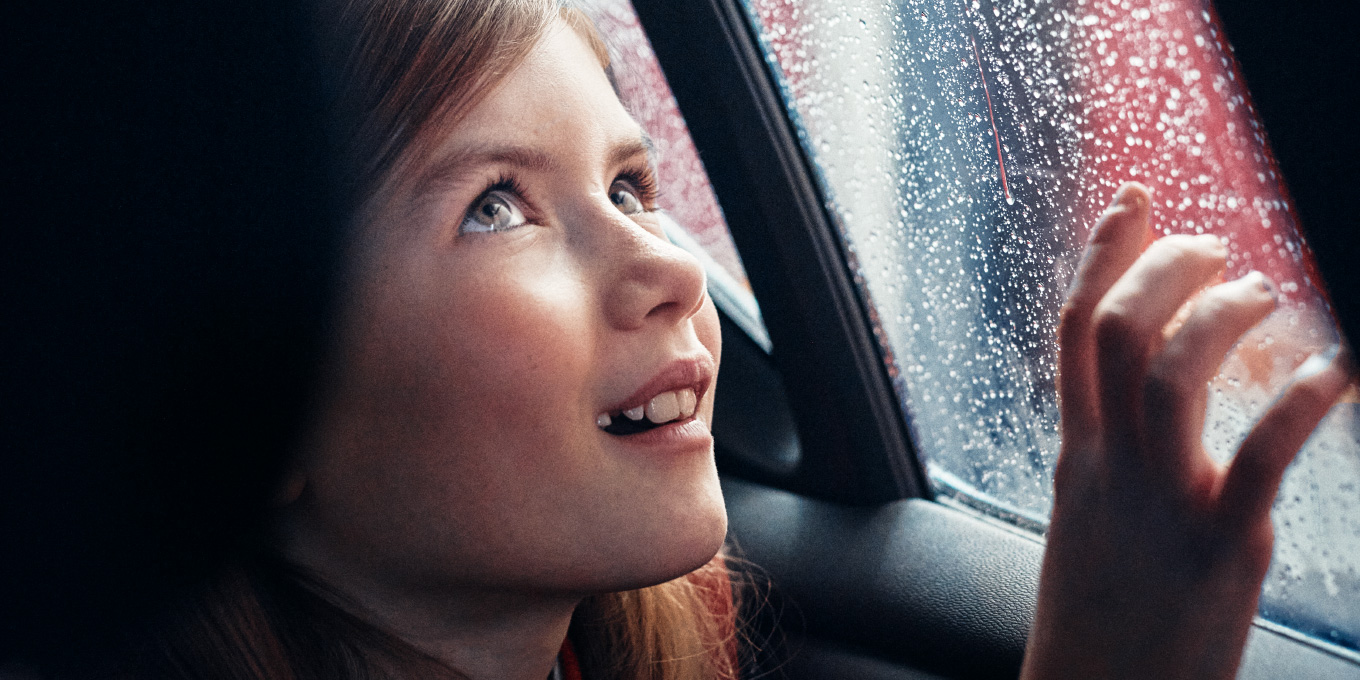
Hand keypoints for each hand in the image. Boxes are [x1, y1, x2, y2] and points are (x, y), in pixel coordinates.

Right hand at [1019, 182, 1354, 679]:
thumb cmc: (1100, 628)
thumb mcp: (1088, 530)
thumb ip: (1111, 468)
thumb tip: (1134, 422)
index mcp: (1079, 462)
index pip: (1075, 335)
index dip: (1100, 257)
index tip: (1133, 200)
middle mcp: (1110, 469)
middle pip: (1116, 333)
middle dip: (1163, 267)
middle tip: (1212, 249)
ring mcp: (1161, 504)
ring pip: (1170, 375)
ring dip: (1220, 317)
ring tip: (1262, 296)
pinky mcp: (1218, 547)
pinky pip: (1258, 458)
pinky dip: (1299, 402)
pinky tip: (1336, 371)